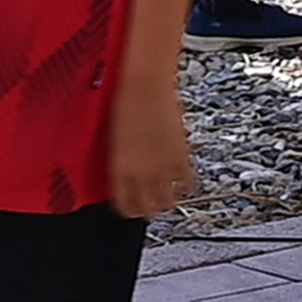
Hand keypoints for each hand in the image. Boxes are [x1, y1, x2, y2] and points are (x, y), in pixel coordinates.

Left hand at [106, 85, 191, 219]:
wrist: (144, 89)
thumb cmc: (124, 106)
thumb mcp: (114, 141)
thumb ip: (121, 162)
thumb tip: (127, 173)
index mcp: (118, 170)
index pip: (124, 205)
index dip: (128, 211)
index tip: (130, 210)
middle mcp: (140, 172)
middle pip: (147, 208)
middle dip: (148, 212)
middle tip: (150, 209)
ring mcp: (162, 166)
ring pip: (169, 200)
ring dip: (168, 203)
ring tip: (168, 201)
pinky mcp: (181, 155)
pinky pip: (187, 182)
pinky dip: (186, 187)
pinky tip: (184, 185)